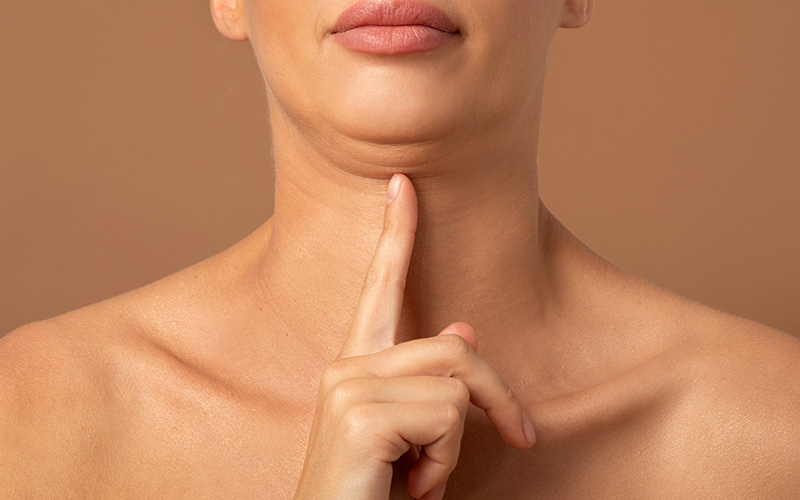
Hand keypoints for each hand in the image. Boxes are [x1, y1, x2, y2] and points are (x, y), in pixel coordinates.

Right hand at [292, 174, 535, 499]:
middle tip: (519, 437)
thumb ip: (432, 382)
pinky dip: (444, 463)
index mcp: (358, 367)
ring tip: (419, 478)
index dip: (396, 234)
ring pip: (456, 386)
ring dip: (455, 446)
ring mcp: (347, 387)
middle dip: (498, 398)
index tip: (403, 184)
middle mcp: (345, 367)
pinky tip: (411, 486)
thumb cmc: (375, 493)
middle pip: (457, 349)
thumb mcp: (416, 438)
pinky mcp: (360, 414)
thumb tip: (462, 329)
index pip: (379, 287)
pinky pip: (446, 416)